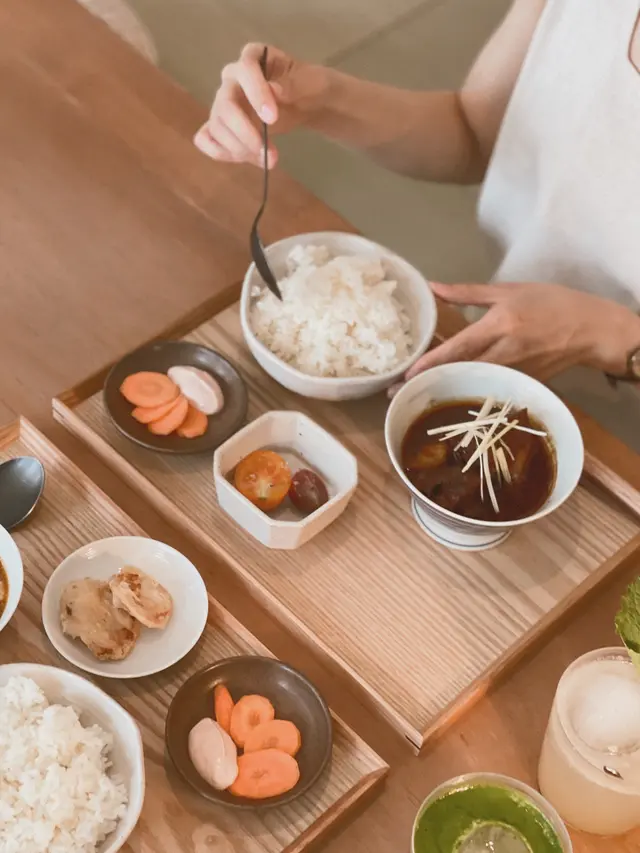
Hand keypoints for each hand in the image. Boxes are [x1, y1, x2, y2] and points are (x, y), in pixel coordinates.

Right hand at [194, 44, 326, 168]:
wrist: (305, 104)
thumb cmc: (308, 87)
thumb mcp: (310, 84)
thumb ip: (293, 86)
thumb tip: (273, 90)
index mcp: (253, 57)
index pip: (245, 69)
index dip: (256, 93)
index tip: (273, 118)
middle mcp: (232, 78)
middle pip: (225, 104)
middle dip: (244, 132)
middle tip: (267, 151)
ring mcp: (224, 102)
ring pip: (217, 126)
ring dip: (240, 149)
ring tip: (269, 160)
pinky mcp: (222, 125)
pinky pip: (207, 139)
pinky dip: (222, 153)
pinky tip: (247, 159)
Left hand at [394, 280, 639, 390]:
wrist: (590, 329)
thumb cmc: (550, 303)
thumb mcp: (508, 291)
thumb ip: (468, 293)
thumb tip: (434, 287)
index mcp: (499, 326)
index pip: (459, 347)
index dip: (432, 362)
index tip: (408, 374)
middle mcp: (505, 353)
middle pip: (461, 372)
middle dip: (431, 382)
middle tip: (399, 393)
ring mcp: (515, 372)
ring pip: (474, 383)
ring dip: (446, 389)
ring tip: (418, 394)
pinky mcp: (523, 384)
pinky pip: (492, 388)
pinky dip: (471, 391)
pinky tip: (453, 395)